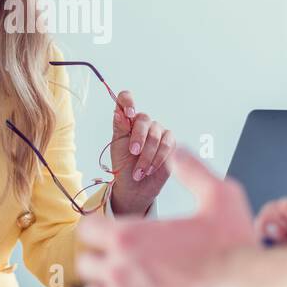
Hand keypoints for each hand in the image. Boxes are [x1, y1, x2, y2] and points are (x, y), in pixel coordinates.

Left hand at [78, 150, 258, 286]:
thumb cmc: (234, 251)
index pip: (85, 229)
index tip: (109, 233)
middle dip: (101, 259)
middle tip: (123, 261)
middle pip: (84, 264)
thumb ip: (192, 171)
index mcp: (129, 236)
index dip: (97, 229)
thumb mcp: (220, 196)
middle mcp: (118, 270)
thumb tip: (177, 152)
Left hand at [107, 89, 173, 215]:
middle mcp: (142, 123)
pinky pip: (167, 144)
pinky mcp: (170, 143)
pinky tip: (150, 169)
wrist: (135, 187)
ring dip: (147, 154)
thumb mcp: (117, 147)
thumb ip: (120, 128)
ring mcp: (157, 132)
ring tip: (140, 170)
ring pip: (156, 133)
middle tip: (133, 152)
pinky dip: (158, 158)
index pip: (125, 99)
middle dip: (138, 137)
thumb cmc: (123, 166)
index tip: (129, 114)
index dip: (128, 101)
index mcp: (126, 121)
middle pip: (143, 118)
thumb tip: (119, 112)